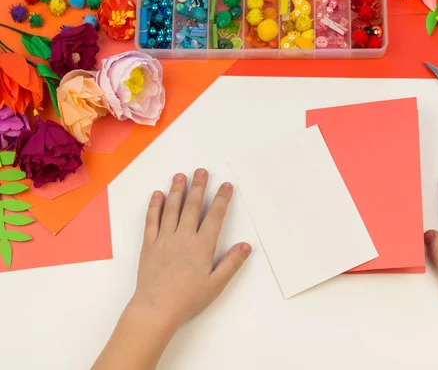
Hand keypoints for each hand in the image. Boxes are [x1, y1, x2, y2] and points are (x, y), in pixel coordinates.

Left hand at [130, 169, 251, 330]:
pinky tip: (157, 195)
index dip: (222, 199)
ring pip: (172, 209)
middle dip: (199, 187)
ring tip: (181, 175)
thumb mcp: (216, 284)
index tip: (226, 186)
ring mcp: (164, 239)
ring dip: (177, 190)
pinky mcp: (149, 245)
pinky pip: (151, 221)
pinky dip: (154, 206)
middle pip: (192, 206)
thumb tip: (246, 246)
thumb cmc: (187, 299)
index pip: (215, 217)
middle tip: (202, 171)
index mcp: (202, 246)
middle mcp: (183, 237)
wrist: (156, 309)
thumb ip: (231, 263)